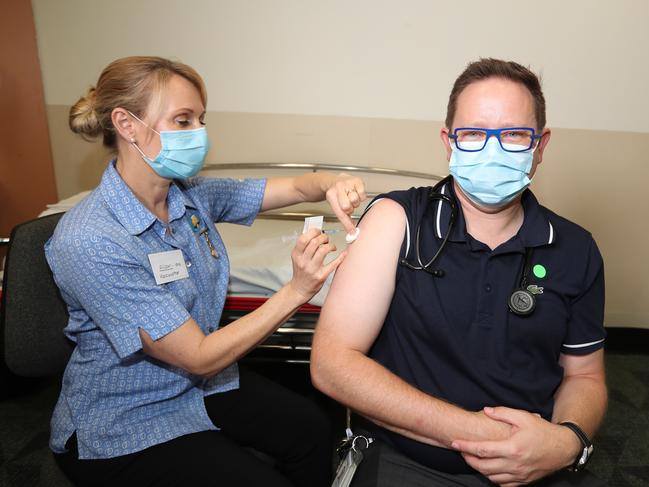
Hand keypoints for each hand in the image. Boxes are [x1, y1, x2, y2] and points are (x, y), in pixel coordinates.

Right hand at [288, 228, 345, 302]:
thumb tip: (316, 232)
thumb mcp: (298, 257)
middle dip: (324, 237)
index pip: (303, 238)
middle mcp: (303, 261)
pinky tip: (344, 254)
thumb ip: (304, 246)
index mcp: (296, 255)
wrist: (300, 289)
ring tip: (332, 247)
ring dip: (331, 245)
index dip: (313, 232)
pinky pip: (333, 264)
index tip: (319, 231)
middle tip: (326, 239)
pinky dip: (340, 257)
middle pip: (314, 242)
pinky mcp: (321, 276)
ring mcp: (312, 269)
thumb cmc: (301, 272)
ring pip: (323, 250)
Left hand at [324, 173, 366, 234]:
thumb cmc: (336, 195)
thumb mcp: (336, 206)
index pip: (340, 213)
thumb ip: (345, 220)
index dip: (347, 224)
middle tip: (347, 205)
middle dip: (349, 208)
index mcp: (331, 195)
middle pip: (348, 207)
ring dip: (355, 202)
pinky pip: (363, 194)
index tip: (352, 232)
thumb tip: (352, 232)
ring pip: (356, 200)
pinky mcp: (357, 180)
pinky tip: (356, 192)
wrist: (335, 181)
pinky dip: (361, 196)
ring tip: (351, 198)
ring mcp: (348, 183)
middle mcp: (339, 187)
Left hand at [451, 407, 580, 485]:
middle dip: (468, 459)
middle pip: (483, 466)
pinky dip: (493, 478)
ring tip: (473, 459)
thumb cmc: (542, 431)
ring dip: (479, 469)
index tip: (454, 443)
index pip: (482, 449)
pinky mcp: (524, 481)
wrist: (563, 448)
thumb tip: (485, 411)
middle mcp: (515, 464)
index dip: (466, 447)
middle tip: (461, 451)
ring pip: (492, 477)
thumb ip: (502, 413)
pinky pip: (503, 485)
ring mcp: (520, 475)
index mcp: (512, 448)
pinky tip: (489, 469)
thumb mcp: (523, 416)